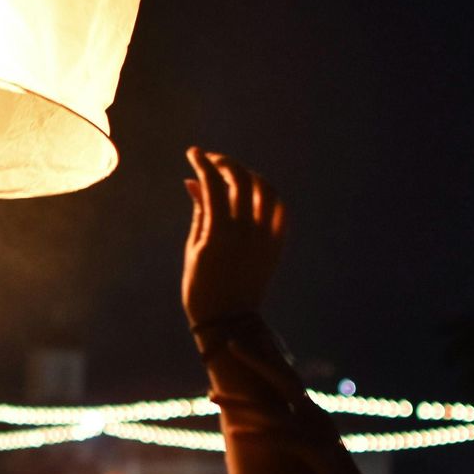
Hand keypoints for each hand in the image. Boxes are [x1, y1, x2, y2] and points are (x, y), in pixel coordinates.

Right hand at [182, 148, 286, 326]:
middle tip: (212, 161)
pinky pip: (280, 210)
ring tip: (234, 177)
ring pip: (266, 190)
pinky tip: (254, 195)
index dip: (203, 162)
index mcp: (220, 232)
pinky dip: (268, 196)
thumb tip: (193, 182)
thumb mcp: (193, 247)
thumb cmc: (201, 287)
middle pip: (242, 180)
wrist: (228, 321)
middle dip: (226, 163)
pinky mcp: (277, 245)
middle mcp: (247, 231)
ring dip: (249, 176)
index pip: (213, 182)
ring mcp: (266, 238)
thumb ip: (199, 211)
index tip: (193, 153)